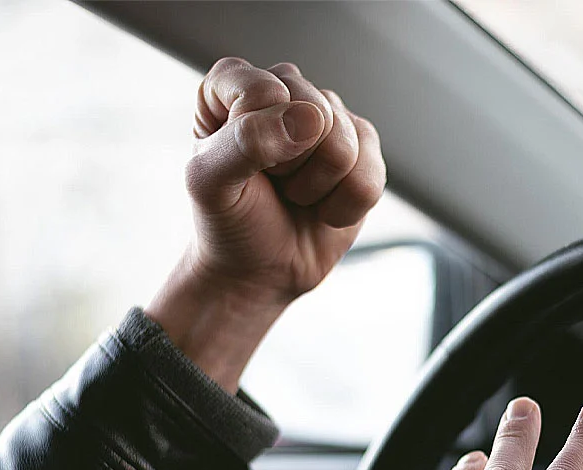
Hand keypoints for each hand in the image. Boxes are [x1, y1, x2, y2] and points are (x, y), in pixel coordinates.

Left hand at [147, 58, 385, 391]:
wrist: (258, 270)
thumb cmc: (229, 221)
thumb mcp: (211, 184)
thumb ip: (246, 141)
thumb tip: (310, 117)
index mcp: (235, 84)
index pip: (263, 91)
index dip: (258, 142)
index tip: (243, 167)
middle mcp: (286, 90)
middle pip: (315, 114)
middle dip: (293, 168)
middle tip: (273, 185)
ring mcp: (329, 118)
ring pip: (346, 146)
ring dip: (318, 189)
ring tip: (296, 196)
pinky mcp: (363, 151)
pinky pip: (371, 176)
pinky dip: (345, 207)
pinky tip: (323, 210)